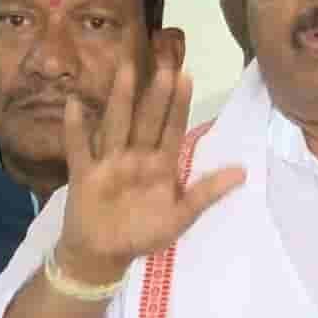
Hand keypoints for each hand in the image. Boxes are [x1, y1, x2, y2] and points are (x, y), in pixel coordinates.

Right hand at [55, 62, 245, 283]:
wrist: (103, 255)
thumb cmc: (143, 234)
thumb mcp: (181, 216)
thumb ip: (207, 192)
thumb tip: (243, 172)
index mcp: (160, 164)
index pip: (172, 127)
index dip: (179, 104)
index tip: (186, 76)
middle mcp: (136, 155)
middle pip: (147, 119)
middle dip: (156, 93)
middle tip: (165, 62)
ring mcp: (109, 162)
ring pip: (117, 124)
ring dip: (120, 98)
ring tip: (126, 69)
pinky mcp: (84, 174)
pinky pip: (79, 148)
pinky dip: (76, 128)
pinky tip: (74, 103)